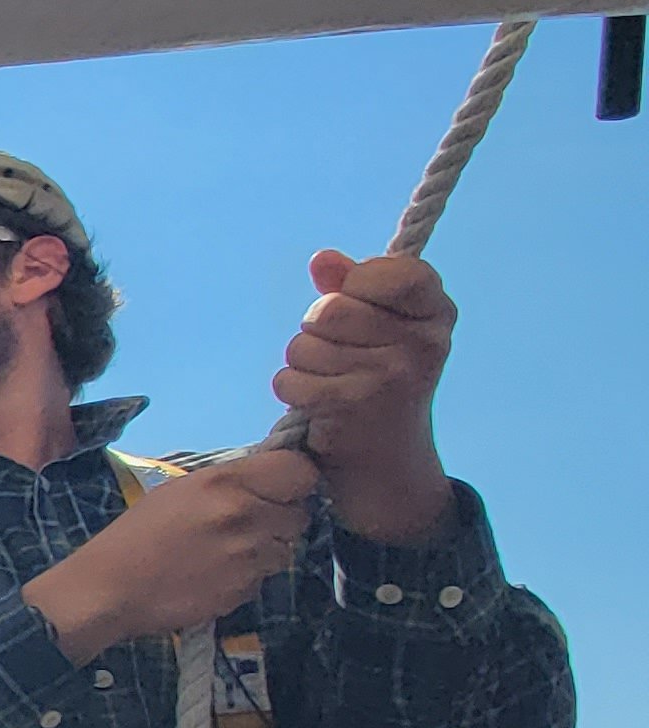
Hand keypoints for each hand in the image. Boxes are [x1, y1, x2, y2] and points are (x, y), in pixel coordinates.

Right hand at [22, 449, 316, 656]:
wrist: (109, 589)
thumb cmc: (136, 534)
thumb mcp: (179, 491)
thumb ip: (228, 482)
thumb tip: (264, 482)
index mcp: (227, 483)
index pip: (300, 471)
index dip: (293, 480)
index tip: (278, 488)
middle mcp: (246, 515)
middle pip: (300, 513)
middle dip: (280, 518)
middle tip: (248, 524)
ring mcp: (249, 556)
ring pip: (287, 548)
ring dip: (267, 549)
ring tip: (228, 553)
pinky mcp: (245, 589)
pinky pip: (264, 577)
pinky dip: (248, 576)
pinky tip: (216, 576)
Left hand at [273, 248, 454, 543]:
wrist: (388, 468)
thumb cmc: (377, 386)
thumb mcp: (377, 331)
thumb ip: (351, 289)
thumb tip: (322, 259)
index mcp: (437, 314)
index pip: (392, 270)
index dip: (358, 284)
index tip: (360, 308)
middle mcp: (424, 342)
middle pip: (329, 308)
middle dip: (316, 332)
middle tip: (337, 358)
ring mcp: (393, 374)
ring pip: (303, 345)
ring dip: (302, 366)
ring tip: (331, 385)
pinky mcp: (356, 404)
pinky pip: (290, 379)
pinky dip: (292, 391)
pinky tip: (317, 406)